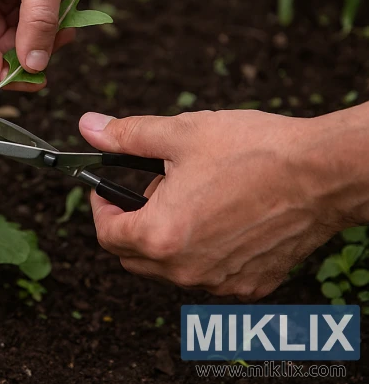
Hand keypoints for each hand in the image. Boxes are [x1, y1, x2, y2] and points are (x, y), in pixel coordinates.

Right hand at [0, 0, 76, 86]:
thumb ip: (38, 23)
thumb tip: (34, 68)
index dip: (2, 73)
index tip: (38, 80)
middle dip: (24, 47)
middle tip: (64, 40)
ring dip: (30, 29)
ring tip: (66, 17)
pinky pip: (0, 6)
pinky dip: (27, 10)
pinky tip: (52, 1)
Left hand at [78, 109, 363, 299]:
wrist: (322, 172)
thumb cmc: (253, 151)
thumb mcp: (179, 134)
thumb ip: (125, 136)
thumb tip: (89, 127)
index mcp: (161, 236)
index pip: (106, 235)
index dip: (100, 206)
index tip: (107, 188)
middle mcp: (187, 269)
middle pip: (133, 257)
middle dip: (130, 224)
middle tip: (151, 189)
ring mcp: (220, 282)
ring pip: (169, 268)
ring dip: (165, 238)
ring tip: (190, 197)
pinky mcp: (250, 284)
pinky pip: (208, 274)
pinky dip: (201, 251)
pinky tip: (219, 218)